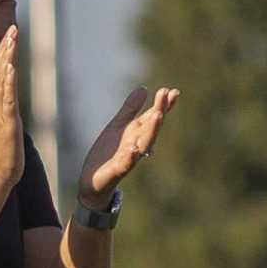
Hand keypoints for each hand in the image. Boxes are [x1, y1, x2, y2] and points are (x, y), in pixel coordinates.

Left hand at [77, 85, 179, 208]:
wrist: (93, 179)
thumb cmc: (108, 152)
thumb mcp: (118, 125)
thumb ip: (131, 108)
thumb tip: (143, 88)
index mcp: (137, 133)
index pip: (153, 117)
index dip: (163, 105)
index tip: (174, 91)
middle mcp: (137, 144)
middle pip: (151, 128)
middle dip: (159, 111)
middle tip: (166, 95)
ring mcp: (129, 158)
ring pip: (144, 144)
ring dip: (151, 130)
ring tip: (157, 115)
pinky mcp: (116, 170)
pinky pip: (125, 164)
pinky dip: (130, 157)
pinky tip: (134, 149)